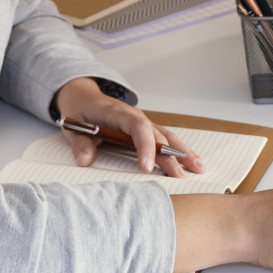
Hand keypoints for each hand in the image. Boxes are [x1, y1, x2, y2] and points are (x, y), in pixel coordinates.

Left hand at [53, 78, 205, 176]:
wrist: (83, 96)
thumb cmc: (80, 111)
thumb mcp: (73, 126)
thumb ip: (80, 143)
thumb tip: (85, 160)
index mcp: (118, 113)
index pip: (137, 127)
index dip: (144, 146)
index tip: (146, 167)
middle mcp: (135, 116)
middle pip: (158, 134)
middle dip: (172, 155)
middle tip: (182, 176)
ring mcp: (143, 122)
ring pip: (167, 136)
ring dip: (183, 152)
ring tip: (199, 168)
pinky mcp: (145, 129)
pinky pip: (166, 138)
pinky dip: (180, 150)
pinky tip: (193, 161)